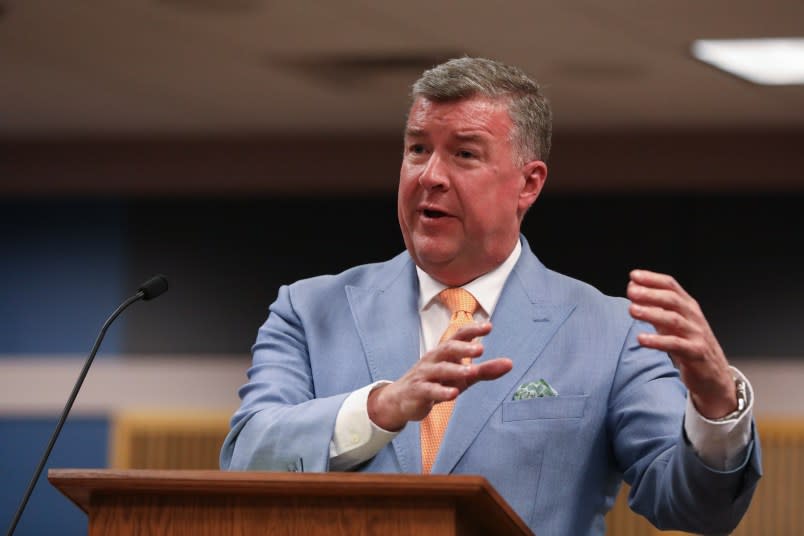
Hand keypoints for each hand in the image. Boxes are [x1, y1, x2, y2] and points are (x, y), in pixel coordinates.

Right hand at [367, 322, 512, 430]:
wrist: (401, 400)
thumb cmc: (436, 383)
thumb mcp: (462, 377)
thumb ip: (484, 370)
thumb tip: (510, 363)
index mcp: (444, 352)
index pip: (458, 336)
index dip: (472, 330)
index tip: (488, 326)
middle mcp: (434, 359)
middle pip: (448, 348)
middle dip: (463, 348)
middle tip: (481, 349)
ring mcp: (425, 375)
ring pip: (440, 369)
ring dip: (455, 370)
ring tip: (471, 372)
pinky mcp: (418, 391)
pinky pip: (429, 390)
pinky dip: (441, 392)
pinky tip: (452, 394)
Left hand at [627, 269, 736, 418]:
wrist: (714, 376)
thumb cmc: (690, 345)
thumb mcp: (673, 324)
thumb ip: (655, 308)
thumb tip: (633, 289)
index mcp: (688, 307)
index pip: (672, 286)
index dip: (653, 279)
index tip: (633, 276)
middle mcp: (694, 317)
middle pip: (673, 300)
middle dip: (651, 293)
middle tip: (631, 291)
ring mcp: (696, 335)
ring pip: (674, 320)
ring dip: (652, 313)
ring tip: (632, 310)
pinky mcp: (696, 353)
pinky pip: (676, 344)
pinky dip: (658, 341)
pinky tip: (641, 339)